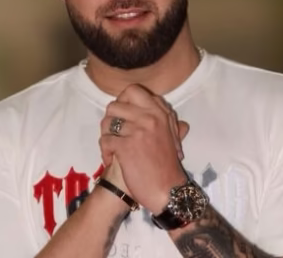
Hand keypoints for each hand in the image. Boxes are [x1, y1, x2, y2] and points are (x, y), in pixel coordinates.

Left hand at [99, 84, 189, 213]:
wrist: (167, 190)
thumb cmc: (169, 166)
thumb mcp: (174, 140)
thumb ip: (172, 125)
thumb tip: (178, 121)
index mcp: (160, 112)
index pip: (133, 91)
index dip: (122, 101)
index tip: (123, 116)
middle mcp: (149, 117)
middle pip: (114, 105)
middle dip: (109, 119)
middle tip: (114, 133)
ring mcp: (137, 131)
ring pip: (106, 123)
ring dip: (105, 137)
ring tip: (111, 148)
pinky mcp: (126, 146)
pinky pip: (105, 141)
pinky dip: (105, 153)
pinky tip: (111, 160)